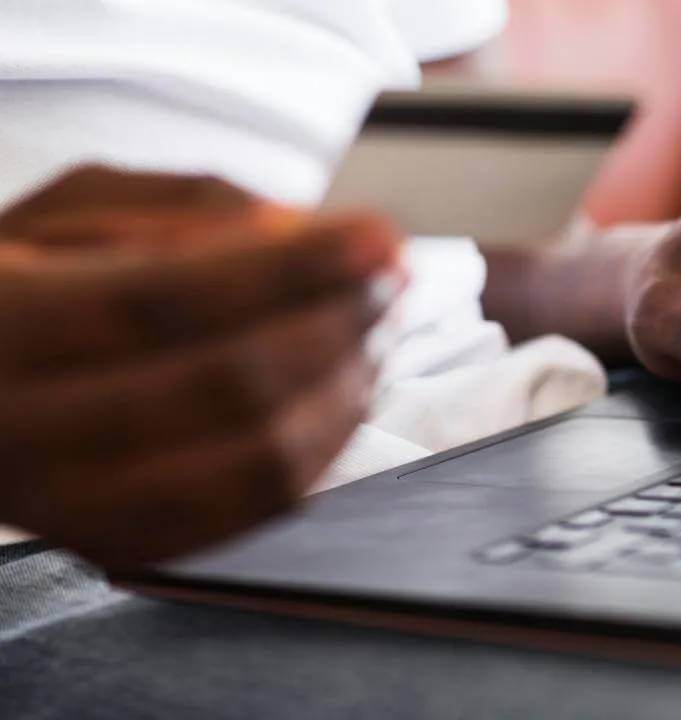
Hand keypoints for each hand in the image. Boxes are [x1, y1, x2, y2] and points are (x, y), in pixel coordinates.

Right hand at [0, 166, 402, 566]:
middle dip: (336, 323)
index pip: (165, 299)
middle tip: (392, 276)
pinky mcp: (126, 544)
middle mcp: (24, 430)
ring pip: (256, 460)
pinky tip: (350, 385)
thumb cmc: (20, 280)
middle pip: (226, 385)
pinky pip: (257, 509)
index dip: (290, 268)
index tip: (379, 236)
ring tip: (379, 324)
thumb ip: (186, 208)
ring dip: (346, 386)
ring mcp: (76, 506)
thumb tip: (307, 233)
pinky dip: (326, 445)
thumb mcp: (74, 210)